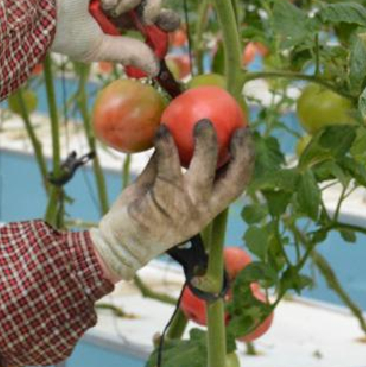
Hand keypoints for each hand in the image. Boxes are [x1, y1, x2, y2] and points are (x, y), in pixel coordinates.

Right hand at [33, 0, 179, 74]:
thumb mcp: (100, 46)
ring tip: (107, 6)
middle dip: (153, 5)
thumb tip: (155, 67)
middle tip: (149, 18)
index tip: (170, 26)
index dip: (157, 15)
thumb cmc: (64, 31)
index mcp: (104, 10)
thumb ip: (128, 52)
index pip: (138, 9)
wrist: (45, 10)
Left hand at [89, 121, 252, 280]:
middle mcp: (202, 211)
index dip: (246, 158)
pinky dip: (165, 147)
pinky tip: (161, 131)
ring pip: (202, 173)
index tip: (244, 132)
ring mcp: (183, 210)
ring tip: (201, 122)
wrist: (119, 244)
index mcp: (207, 207)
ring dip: (204, 145)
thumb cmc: (142, 214)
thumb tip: (172, 132)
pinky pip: (167, 170)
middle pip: (232, 181)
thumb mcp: (160, 187)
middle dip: (239, 152)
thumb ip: (168, 165)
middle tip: (234, 126)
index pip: (237, 183)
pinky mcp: (161, 206)